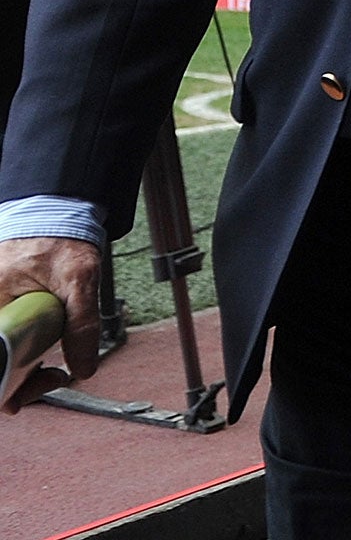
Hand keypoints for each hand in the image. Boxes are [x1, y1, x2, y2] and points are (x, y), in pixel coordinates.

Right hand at [0, 237, 98, 412]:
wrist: (53, 214)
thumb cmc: (60, 239)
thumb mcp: (80, 279)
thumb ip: (81, 324)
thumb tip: (83, 369)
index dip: (5, 387)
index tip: (25, 396)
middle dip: (17, 381)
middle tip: (51, 380)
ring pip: (0, 354)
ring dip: (19, 370)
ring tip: (49, 370)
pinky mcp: (0, 312)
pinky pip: (3, 342)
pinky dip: (18, 356)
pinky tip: (38, 358)